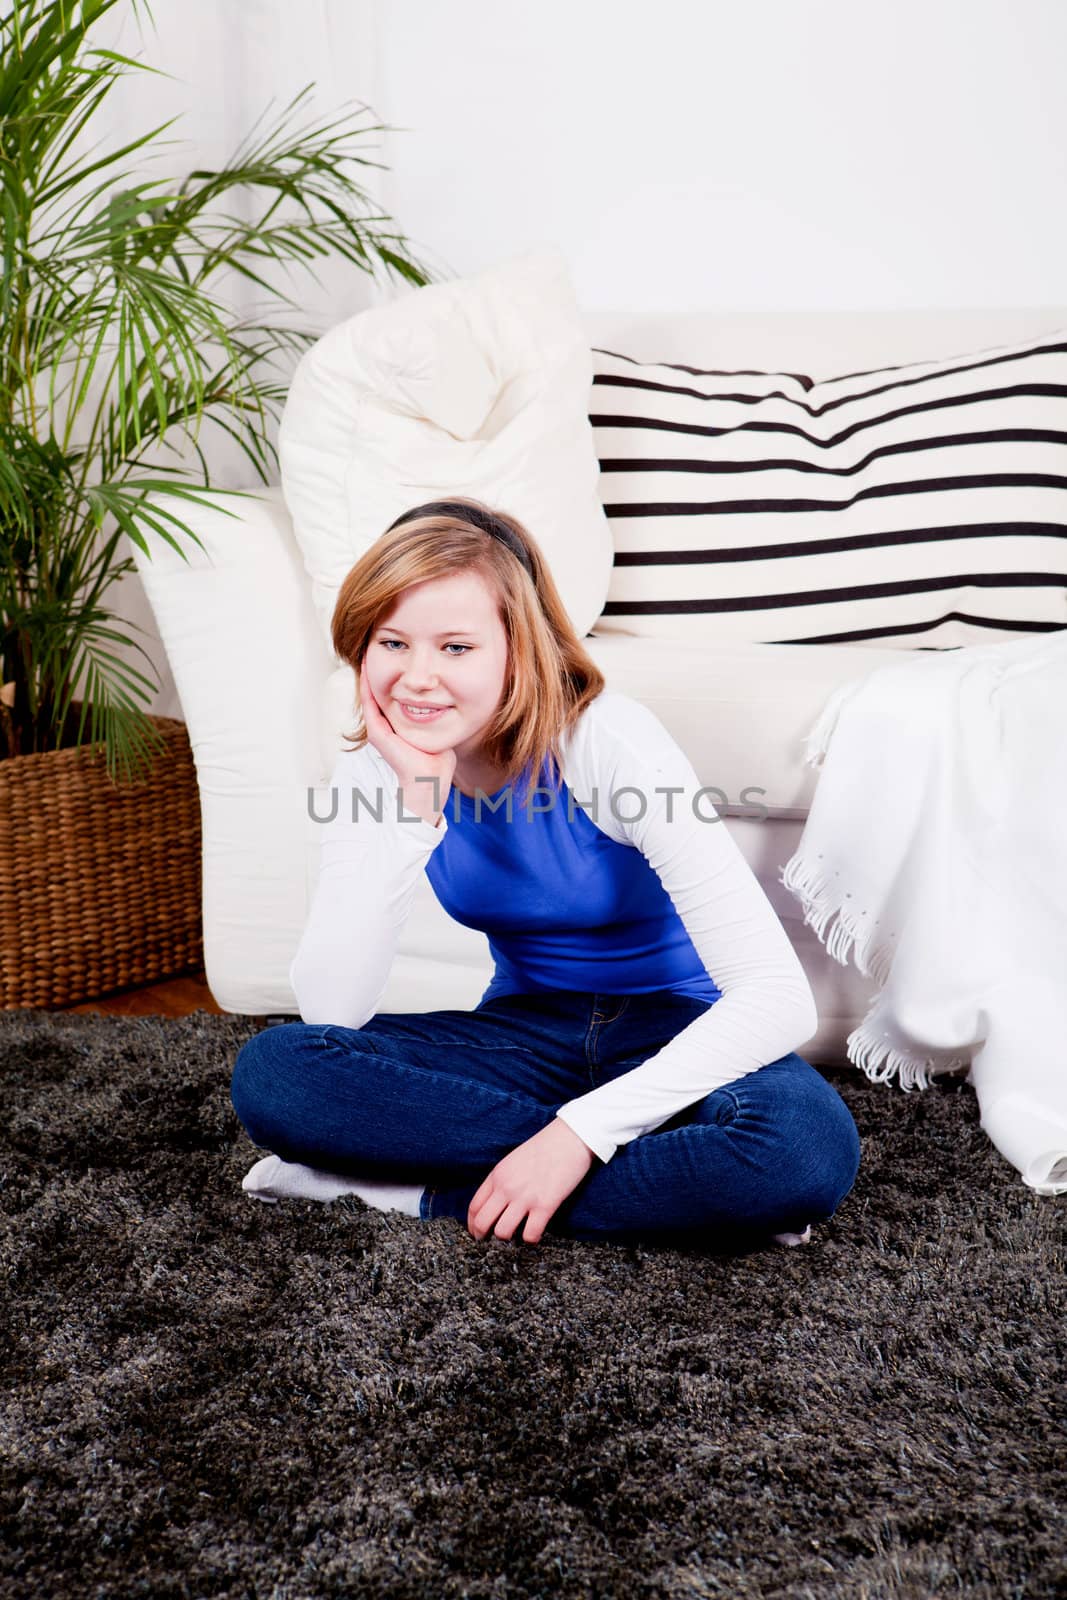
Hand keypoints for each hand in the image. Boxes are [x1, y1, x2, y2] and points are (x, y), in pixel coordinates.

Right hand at [359, 662, 456, 824]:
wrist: (432, 780)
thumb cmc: (438, 759)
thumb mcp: (439, 727)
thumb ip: (439, 713)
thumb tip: (450, 698)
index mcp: (397, 724)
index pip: (390, 693)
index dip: (390, 674)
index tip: (395, 653)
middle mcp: (385, 726)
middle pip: (378, 691)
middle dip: (378, 669)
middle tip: (376, 646)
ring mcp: (379, 730)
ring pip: (370, 694)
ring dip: (368, 673)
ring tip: (368, 649)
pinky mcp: (378, 734)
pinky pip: (369, 704)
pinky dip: (367, 686)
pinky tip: (367, 668)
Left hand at [467, 1118, 597, 1245]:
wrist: (569, 1138)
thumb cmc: (544, 1147)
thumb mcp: (513, 1160)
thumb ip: (502, 1179)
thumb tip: (497, 1201)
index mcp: (497, 1175)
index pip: (474, 1206)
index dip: (472, 1224)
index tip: (476, 1232)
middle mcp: (506, 1187)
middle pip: (483, 1222)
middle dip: (483, 1236)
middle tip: (489, 1242)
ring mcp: (525, 1197)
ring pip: (503, 1232)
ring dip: (507, 1239)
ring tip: (515, 1236)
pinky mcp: (545, 1205)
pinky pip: (530, 1234)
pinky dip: (530, 1239)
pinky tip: (534, 1234)